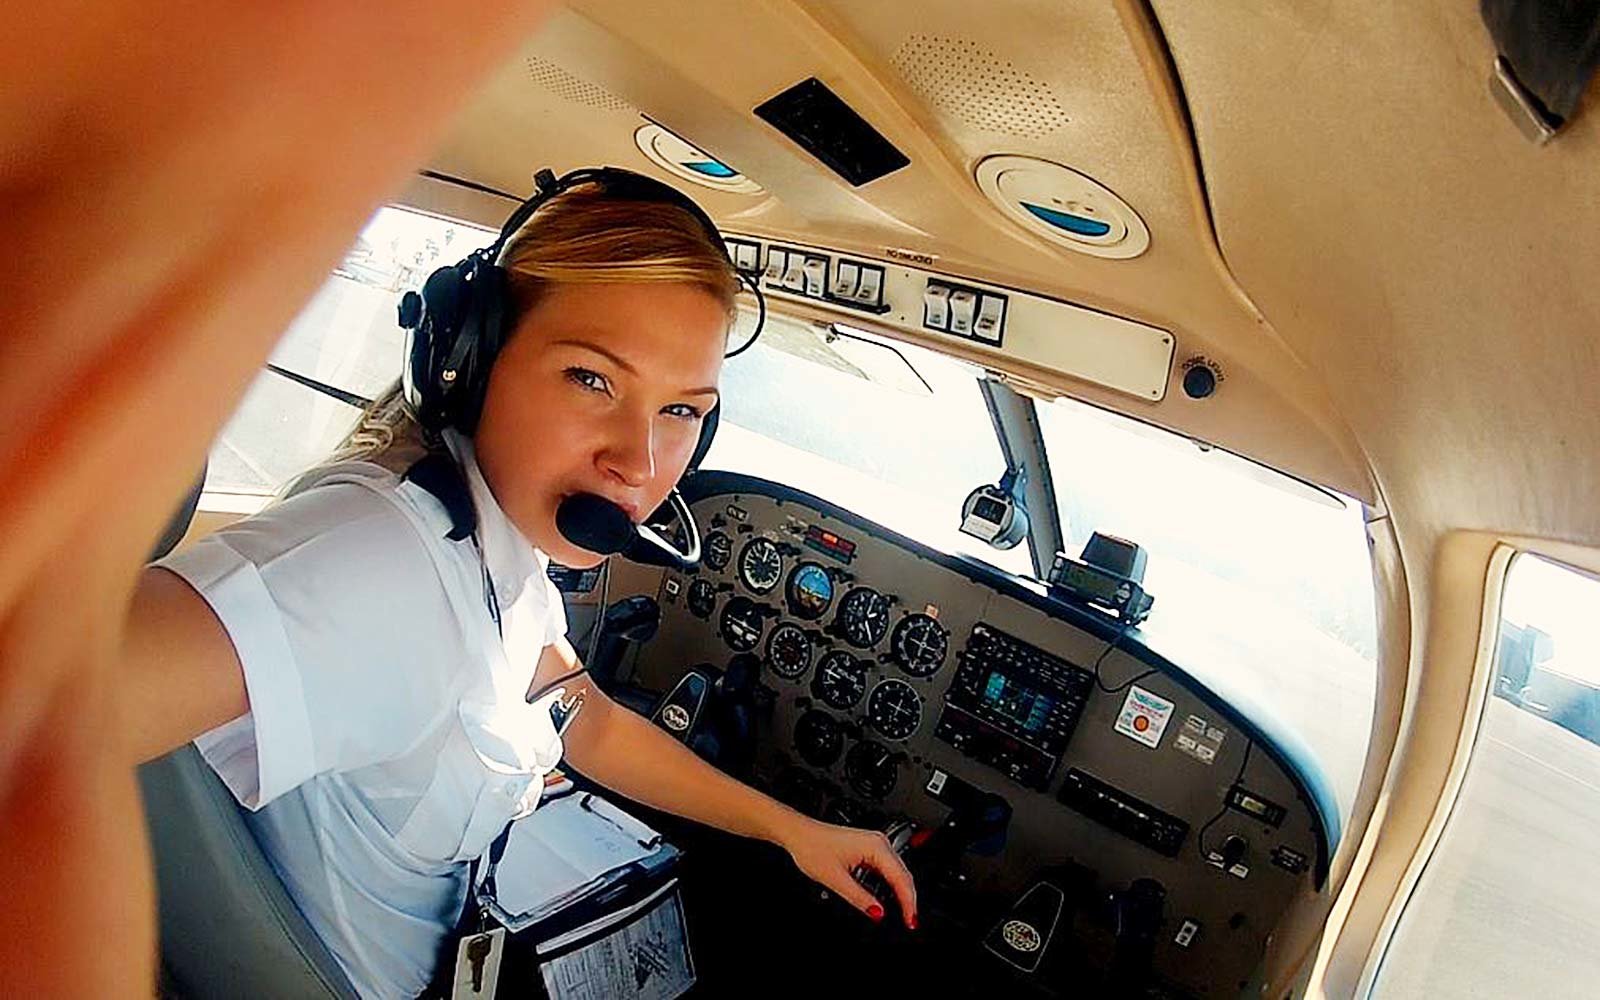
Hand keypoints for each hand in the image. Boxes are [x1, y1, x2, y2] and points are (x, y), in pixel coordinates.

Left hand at [779, 817, 917, 928]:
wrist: (799, 834)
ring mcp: (874, 845)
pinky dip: (890, 885)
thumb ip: (860, 898)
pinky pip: (887, 869)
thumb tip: (878, 912)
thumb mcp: (836, 879)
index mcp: (875, 846)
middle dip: (908, 899)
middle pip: (903, 875)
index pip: (901, 879)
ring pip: (896, 873)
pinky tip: (889, 897)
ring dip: (900, 893)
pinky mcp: (868, 849)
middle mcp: (879, 842)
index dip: (908, 903)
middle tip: (910, 921)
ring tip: (902, 913)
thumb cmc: (813, 847)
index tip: (910, 920)